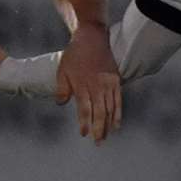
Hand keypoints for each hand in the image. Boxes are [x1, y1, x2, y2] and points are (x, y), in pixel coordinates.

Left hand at [56, 21, 121, 143]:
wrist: (92, 37)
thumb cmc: (75, 54)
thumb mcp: (62, 70)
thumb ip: (62, 88)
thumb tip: (61, 103)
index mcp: (83, 85)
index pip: (85, 109)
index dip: (85, 123)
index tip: (83, 133)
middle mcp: (97, 86)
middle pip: (99, 112)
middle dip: (98, 129)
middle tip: (97, 142)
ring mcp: (108, 84)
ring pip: (110, 108)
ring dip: (108, 125)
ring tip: (105, 137)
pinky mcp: (116, 81)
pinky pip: (118, 100)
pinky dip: (118, 114)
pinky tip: (116, 125)